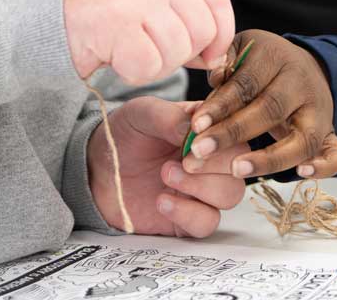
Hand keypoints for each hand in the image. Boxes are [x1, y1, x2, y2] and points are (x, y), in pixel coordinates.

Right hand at [64, 0, 233, 83]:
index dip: (223, 31)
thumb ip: (183, 21)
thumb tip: (218, 57)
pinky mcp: (116, 23)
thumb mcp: (147, 6)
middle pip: (202, 29)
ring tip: (130, 51)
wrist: (45, 22)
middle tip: (153, 52)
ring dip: (156, 65)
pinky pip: (149, 65)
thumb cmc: (101, 19)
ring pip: (177, 50)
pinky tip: (116, 58)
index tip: (212, 55)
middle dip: (183, 55)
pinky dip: (134, 72)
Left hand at [88, 96, 248, 236]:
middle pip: (239, 165)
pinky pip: (207, 223)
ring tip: (166, 175)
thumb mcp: (143, 113)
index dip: (222, 137)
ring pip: (231, 195)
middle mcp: (212, 157)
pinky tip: (162, 200)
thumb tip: (195, 130)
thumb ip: (169, 117)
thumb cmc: (125, 132)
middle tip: (182, 161)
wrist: (96, 167)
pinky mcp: (188, 217)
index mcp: (208, 126)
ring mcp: (202, 188)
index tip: (196, 140)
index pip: (235, 128)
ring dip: (201, 187)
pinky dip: (187, 214)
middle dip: (213, 164)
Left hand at [182, 30, 336, 179]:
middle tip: (200, 150)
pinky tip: (301, 174)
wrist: (304, 65)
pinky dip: (325, 167)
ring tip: (236, 170)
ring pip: (303, 138)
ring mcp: (320, 111)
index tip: (196, 124)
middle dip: (232, 133)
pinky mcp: (331, 133)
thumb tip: (216, 76)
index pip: (247, 83)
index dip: (220, 104)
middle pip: (270, 109)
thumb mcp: (242, 48)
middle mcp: (303, 83)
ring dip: (269, 158)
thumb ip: (226, 61)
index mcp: (277, 57)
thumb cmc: (262, 62)